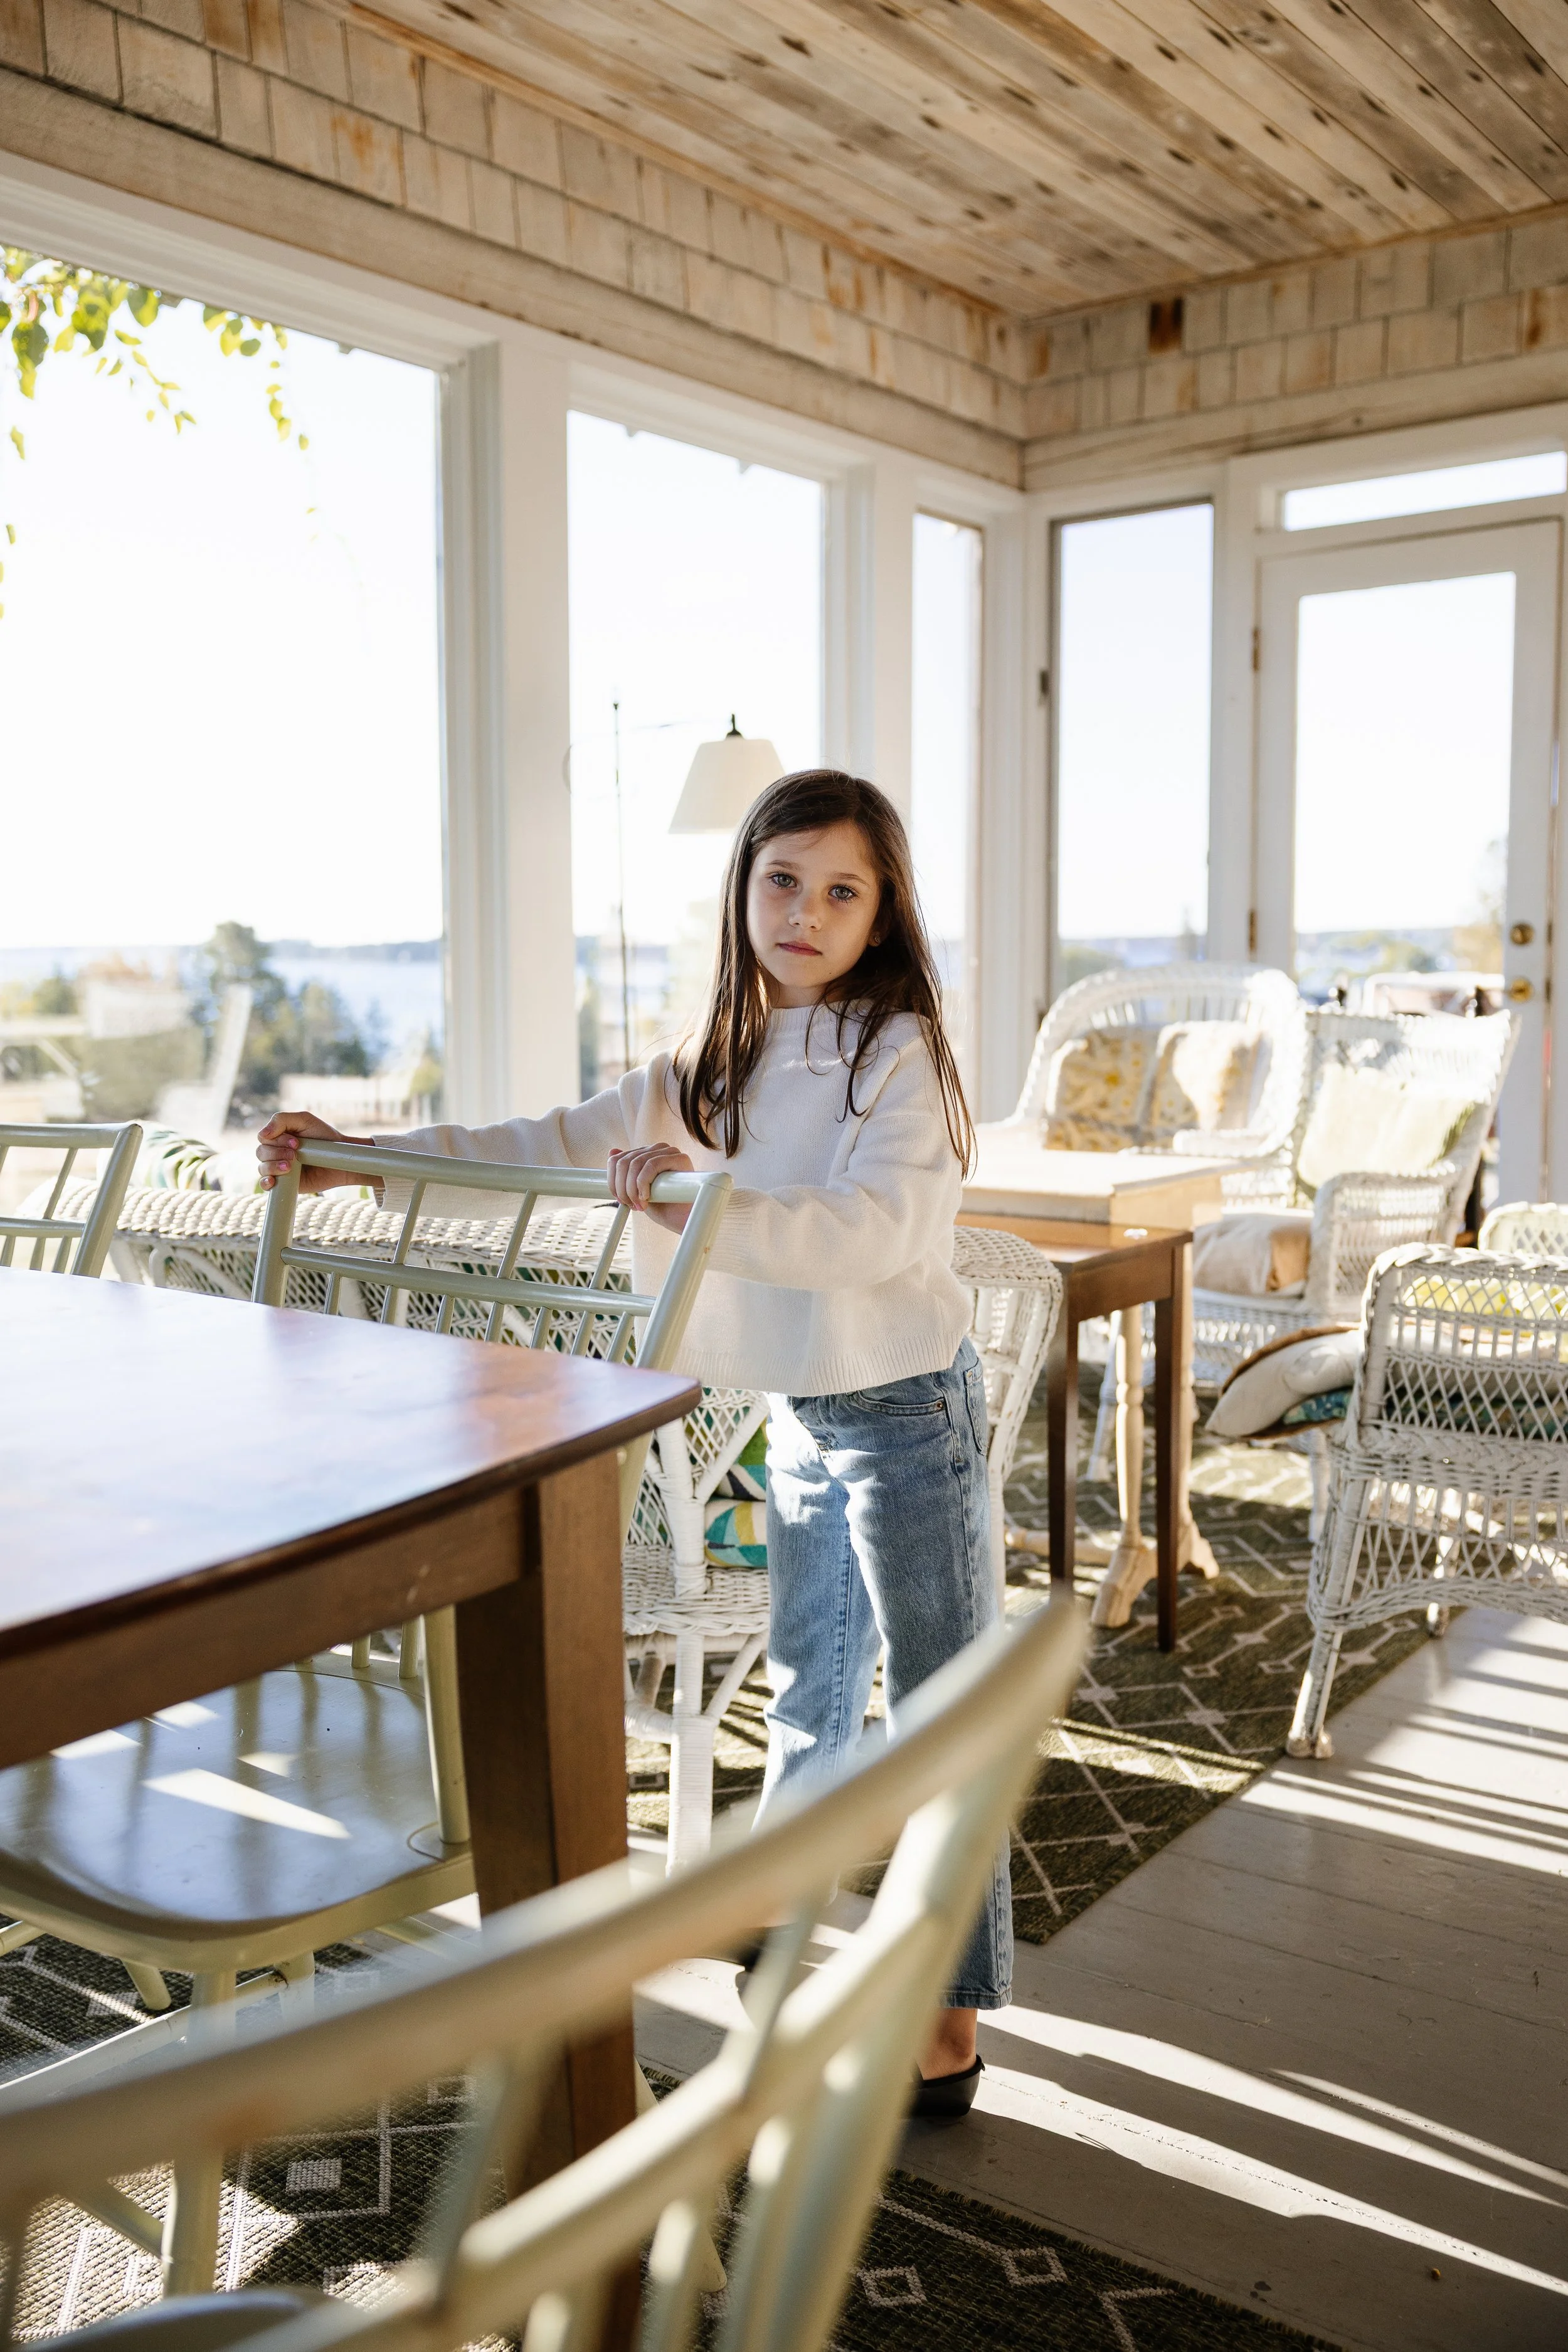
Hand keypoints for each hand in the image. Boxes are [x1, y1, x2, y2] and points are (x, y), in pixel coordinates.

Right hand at [256, 1111, 370, 1192]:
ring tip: (290, 1166)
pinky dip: (265, 1183)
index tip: (296, 1143)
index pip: (264, 1137)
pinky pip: (265, 1185)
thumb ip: (281, 1120)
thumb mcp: (304, 1120)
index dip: (277, 1140)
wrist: (340, 1160)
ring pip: (262, 1168)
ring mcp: (279, 1168)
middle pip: (261, 1152)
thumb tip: (262, 1134)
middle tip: (295, 1154)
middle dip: (277, 1153)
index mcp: (278, 1136)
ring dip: (273, 1166)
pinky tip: (272, 1181)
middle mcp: (275, 1152)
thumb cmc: (323, 1137)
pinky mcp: (284, 1183)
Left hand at [606, 1144, 693, 1233]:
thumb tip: (612, 1151)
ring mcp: (669, 1151)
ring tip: (639, 1205)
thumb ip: (625, 1173)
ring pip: (635, 1163)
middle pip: (624, 1162)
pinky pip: (651, 1165)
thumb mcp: (636, 1190)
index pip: (617, 1159)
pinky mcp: (679, 1158)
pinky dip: (643, 1183)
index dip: (613, 1181)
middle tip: (630, 1205)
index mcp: (646, 1154)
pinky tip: (647, 1197)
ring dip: (632, 1189)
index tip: (620, 1200)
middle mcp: (657, 1149)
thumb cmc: (662, 1205)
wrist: (682, 1219)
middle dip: (622, 1188)